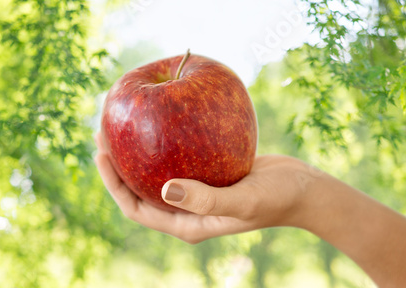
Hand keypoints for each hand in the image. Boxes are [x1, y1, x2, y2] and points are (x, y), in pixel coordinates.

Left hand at [94, 133, 318, 243]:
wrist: (304, 189)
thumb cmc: (278, 199)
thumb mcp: (243, 200)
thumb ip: (206, 198)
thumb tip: (164, 187)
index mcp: (186, 223)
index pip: (135, 207)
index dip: (113, 183)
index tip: (101, 152)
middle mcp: (185, 209)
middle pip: (139, 186)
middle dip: (118, 162)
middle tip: (104, 129)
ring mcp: (195, 191)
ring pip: (155, 169)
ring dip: (138, 149)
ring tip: (125, 120)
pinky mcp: (207, 174)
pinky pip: (177, 156)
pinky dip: (165, 140)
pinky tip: (162, 117)